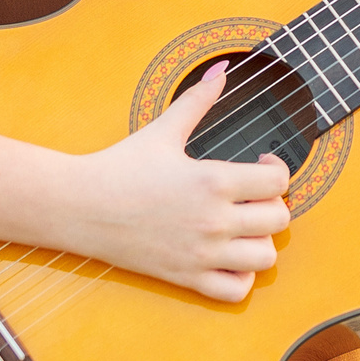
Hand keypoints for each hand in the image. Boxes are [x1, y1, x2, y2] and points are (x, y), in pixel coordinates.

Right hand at [57, 62, 291, 302]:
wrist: (81, 206)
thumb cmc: (121, 165)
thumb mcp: (163, 129)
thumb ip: (198, 99)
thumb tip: (221, 69)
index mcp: (212, 181)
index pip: (278, 182)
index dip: (278, 169)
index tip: (261, 164)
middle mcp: (213, 221)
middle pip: (278, 219)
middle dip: (273, 204)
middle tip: (253, 195)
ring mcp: (201, 254)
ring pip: (264, 258)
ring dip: (260, 241)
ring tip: (243, 226)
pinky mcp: (186, 278)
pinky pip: (236, 291)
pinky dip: (241, 276)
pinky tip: (228, 256)